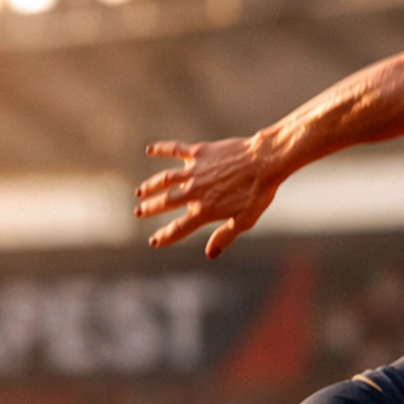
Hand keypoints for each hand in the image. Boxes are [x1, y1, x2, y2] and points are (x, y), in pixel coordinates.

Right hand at [134, 134, 278, 257]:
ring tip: (140, 191)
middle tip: (139, 212)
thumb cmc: (258, 193)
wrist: (265, 161)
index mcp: (205, 211)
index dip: (165, 236)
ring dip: (150, 186)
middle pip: (166, 203)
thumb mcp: (245, 221)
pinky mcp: (199, 153)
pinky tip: (150, 150)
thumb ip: (225, 236)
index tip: (154, 242)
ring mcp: (194, 171)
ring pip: (165, 180)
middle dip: (150, 209)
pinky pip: (175, 150)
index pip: (179, 228)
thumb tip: (210, 254)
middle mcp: (194, 191)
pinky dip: (161, 149)